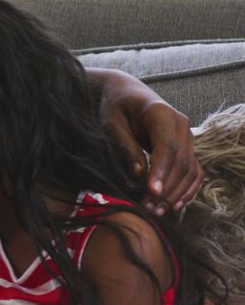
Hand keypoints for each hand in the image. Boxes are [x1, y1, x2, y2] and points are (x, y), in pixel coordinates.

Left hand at [102, 97, 202, 214]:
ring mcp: (187, 137)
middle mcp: (181, 125)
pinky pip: (193, 171)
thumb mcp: (112, 124)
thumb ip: (125, 147)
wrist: (125, 93)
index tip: (152, 192)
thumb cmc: (115, 107)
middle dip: (167, 188)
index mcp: (161, 114)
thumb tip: (139, 175)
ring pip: (190, 170)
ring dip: (176, 193)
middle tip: (148, 209)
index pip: (167, 146)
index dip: (161, 171)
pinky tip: (173, 205)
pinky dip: (186, 189)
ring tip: (156, 211)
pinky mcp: (186, 147)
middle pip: (181, 162)